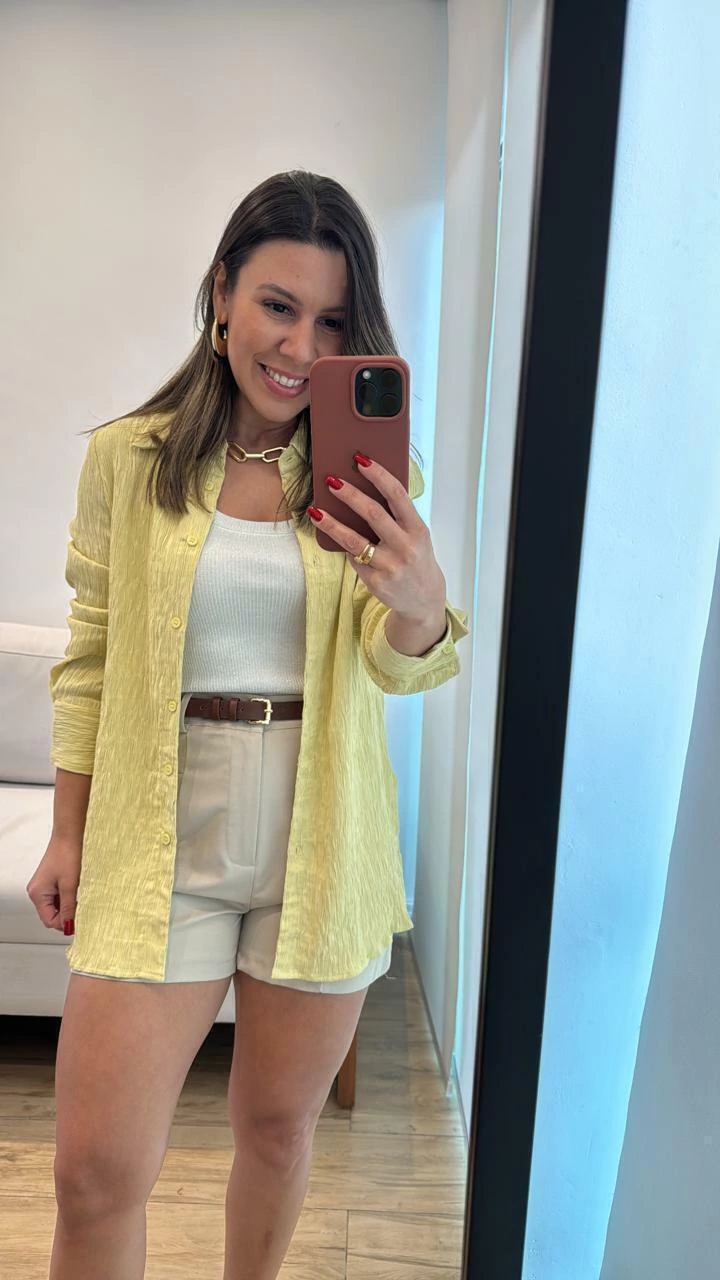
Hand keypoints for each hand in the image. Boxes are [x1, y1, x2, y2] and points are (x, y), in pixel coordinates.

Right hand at [26, 835, 80, 933]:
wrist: (69, 835)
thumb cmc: (68, 854)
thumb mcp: (70, 885)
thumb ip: (68, 908)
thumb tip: (69, 926)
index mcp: (37, 894)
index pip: (49, 920)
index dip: (64, 923)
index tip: (79, 922)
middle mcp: (37, 891)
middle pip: (51, 914)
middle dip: (66, 915)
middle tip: (82, 910)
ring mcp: (43, 885)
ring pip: (56, 905)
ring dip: (68, 905)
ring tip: (80, 897)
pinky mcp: (50, 880)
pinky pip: (58, 896)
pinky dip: (67, 897)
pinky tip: (77, 892)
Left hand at [308, 454, 446, 622]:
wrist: (423, 599)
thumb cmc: (416, 558)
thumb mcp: (417, 535)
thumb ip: (398, 516)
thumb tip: (364, 488)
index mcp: (417, 529)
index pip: (397, 495)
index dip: (378, 475)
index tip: (360, 460)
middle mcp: (405, 547)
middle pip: (373, 514)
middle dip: (349, 495)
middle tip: (331, 480)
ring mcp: (390, 566)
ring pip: (354, 540)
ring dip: (332, 524)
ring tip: (315, 511)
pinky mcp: (376, 581)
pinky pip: (353, 559)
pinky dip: (345, 548)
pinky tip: (338, 540)